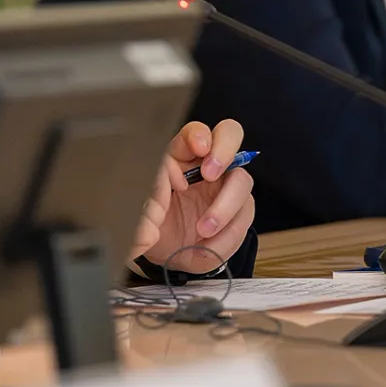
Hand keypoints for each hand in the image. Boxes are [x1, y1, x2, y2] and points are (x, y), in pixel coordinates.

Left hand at [131, 119, 254, 272]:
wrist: (164, 254)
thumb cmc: (152, 223)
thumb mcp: (142, 211)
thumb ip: (149, 200)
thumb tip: (158, 202)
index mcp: (179, 156)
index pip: (194, 132)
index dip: (199, 135)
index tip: (198, 149)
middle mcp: (206, 165)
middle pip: (229, 135)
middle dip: (223, 152)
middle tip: (210, 176)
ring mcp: (225, 187)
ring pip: (241, 182)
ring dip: (224, 209)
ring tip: (202, 231)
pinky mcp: (238, 212)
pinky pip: (244, 219)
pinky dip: (227, 236)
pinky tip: (207, 246)